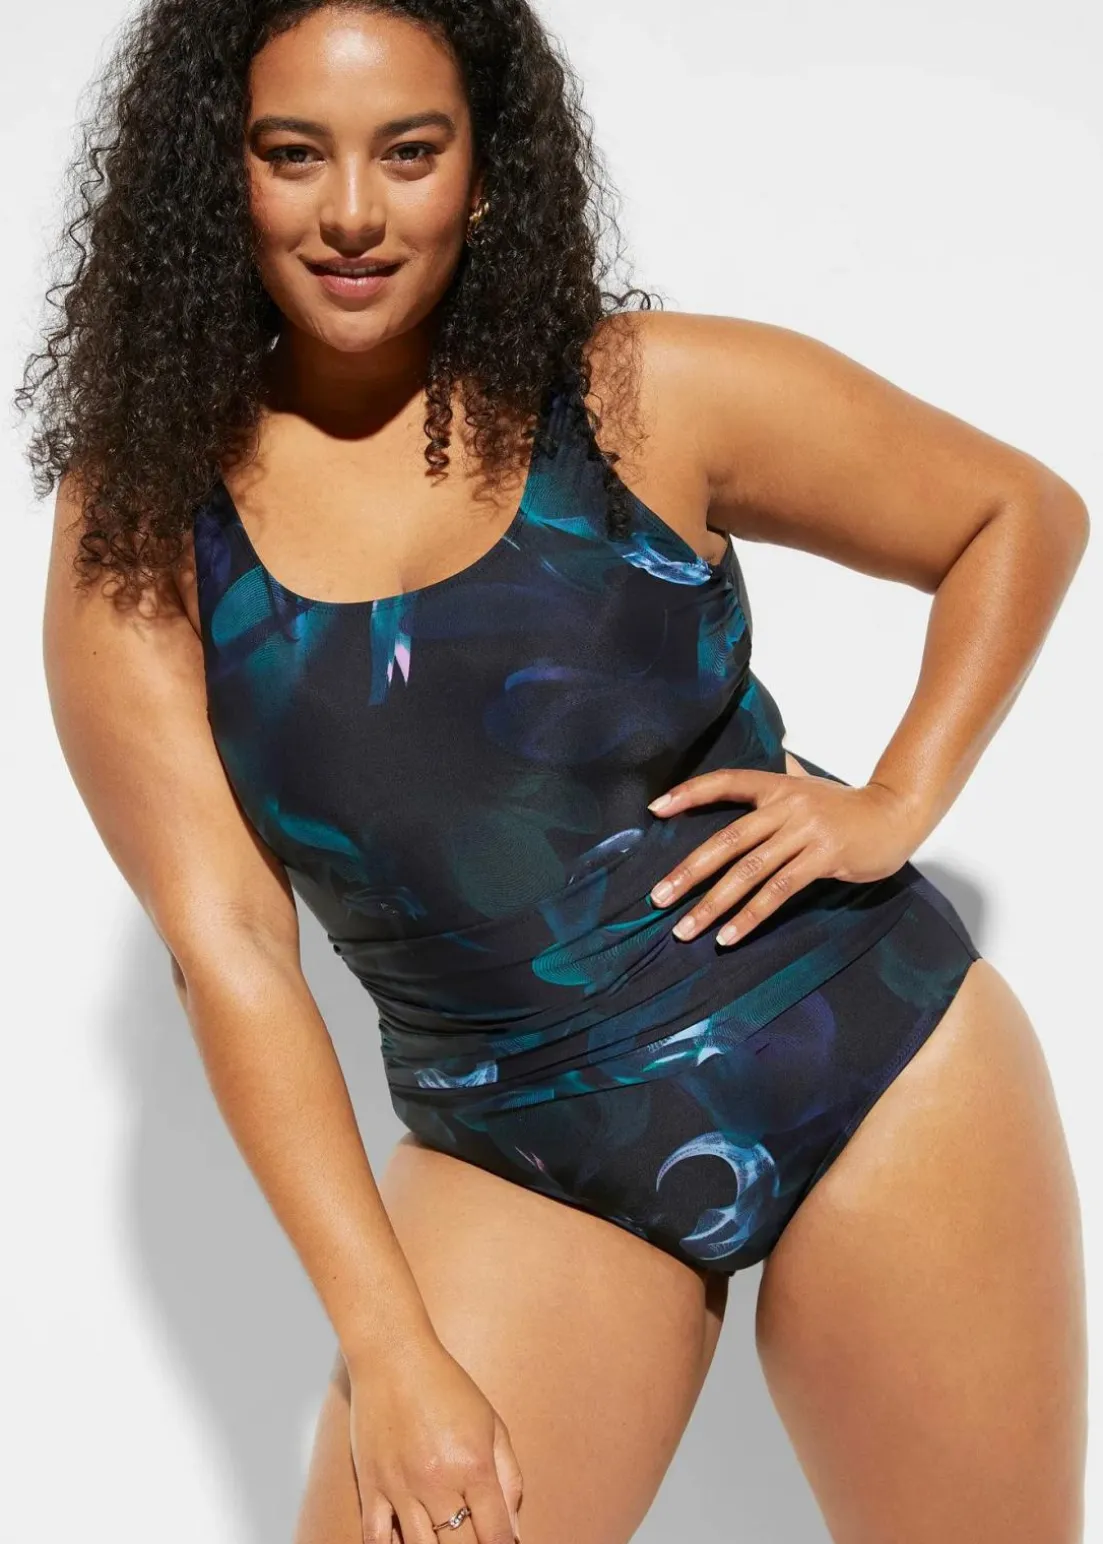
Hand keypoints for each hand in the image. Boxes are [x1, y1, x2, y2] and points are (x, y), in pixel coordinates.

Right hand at [348, 1336, 522, 1543]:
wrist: (393, 1356)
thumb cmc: (446, 1386)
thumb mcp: (492, 1423)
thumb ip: (509, 1477)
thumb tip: (514, 1527)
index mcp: (473, 1465)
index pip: (495, 1534)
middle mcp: (437, 1482)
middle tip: (473, 1540)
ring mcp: (400, 1487)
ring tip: (444, 1541)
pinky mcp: (371, 1486)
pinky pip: (376, 1539)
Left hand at [646, 762, 920, 946]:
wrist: (898, 814)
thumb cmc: (849, 805)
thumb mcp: (810, 786)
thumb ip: (785, 779)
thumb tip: (777, 759)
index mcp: (777, 786)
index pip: (725, 781)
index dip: (690, 793)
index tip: (655, 809)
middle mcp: (786, 806)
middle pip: (726, 839)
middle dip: (688, 871)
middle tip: (658, 897)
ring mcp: (805, 832)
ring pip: (748, 871)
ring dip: (713, 904)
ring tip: (686, 930)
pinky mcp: (824, 858)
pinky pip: (779, 891)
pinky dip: (751, 916)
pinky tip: (730, 936)